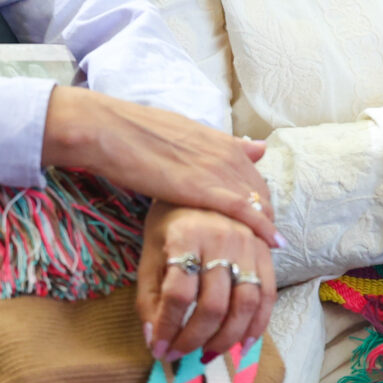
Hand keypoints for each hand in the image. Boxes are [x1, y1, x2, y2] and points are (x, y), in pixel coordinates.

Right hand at [42, 86, 275, 241]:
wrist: (110, 131)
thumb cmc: (134, 133)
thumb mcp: (181, 135)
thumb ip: (216, 145)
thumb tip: (255, 147)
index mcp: (218, 140)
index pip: (253, 174)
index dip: (259, 198)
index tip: (260, 218)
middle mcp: (225, 153)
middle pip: (261, 190)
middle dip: (267, 216)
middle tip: (266, 242)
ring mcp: (218, 169)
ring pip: (258, 202)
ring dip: (267, 227)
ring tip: (269, 251)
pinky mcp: (205, 188)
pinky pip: (245, 211)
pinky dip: (262, 228)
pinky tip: (272, 245)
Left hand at [138, 201, 274, 361]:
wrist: (206, 182)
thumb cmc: (171, 220)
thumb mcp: (150, 251)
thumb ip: (149, 296)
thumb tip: (153, 340)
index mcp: (185, 236)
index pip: (177, 294)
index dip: (166, 328)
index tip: (157, 349)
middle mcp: (221, 240)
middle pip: (213, 305)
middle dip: (193, 339)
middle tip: (178, 355)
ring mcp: (248, 245)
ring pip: (244, 305)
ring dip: (226, 338)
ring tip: (207, 354)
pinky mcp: (265, 252)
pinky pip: (268, 295)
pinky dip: (257, 325)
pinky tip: (242, 343)